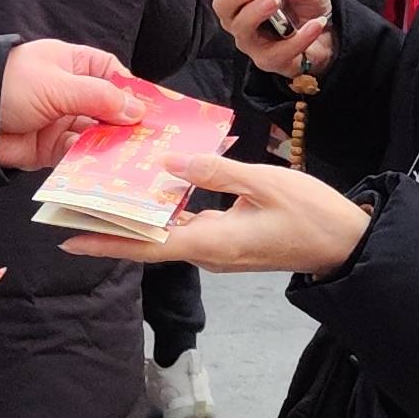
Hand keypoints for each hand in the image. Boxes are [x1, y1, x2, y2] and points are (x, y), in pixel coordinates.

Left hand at [0, 39, 147, 170]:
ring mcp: (60, 122)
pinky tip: (108, 170)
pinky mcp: (49, 149)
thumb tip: (137, 109)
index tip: (156, 111)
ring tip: (135, 160)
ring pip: (97, 136)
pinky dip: (91, 163)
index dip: (134, 92)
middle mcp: (70, 93)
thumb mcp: (58, 85)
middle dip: (127, 125)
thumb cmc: (8, 83)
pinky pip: (78, 157)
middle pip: (109, 110)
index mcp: (73, 65)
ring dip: (112, 147)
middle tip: (152, 142)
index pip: (114, 76)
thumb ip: (99, 98)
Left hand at [63, 149, 368, 278]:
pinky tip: (159, 187)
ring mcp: (219, 250)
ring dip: (139, 216)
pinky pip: (189, 228)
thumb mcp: (264, 183)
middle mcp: (209, 253)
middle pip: (149, 241)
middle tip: (76, 206)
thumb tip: (169, 164)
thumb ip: (215, 172)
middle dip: (112, 226)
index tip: (71, 237)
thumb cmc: (312, 214)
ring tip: (108, 190)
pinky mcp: (230, 242)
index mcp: (212, 243)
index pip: (148, 245)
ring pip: (168, 233)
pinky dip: (169, 210)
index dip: (107, 241)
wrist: (347, 243)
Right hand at [218, 0, 335, 79]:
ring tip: (275, 0)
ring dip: (256, 13)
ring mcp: (251, 39)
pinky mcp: (268, 59)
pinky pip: (276, 52)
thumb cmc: (304, 4)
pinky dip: (297, 38)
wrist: (326, 37)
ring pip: (241, 29)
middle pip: (222, 4)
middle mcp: (239, 13)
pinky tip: (314, 25)